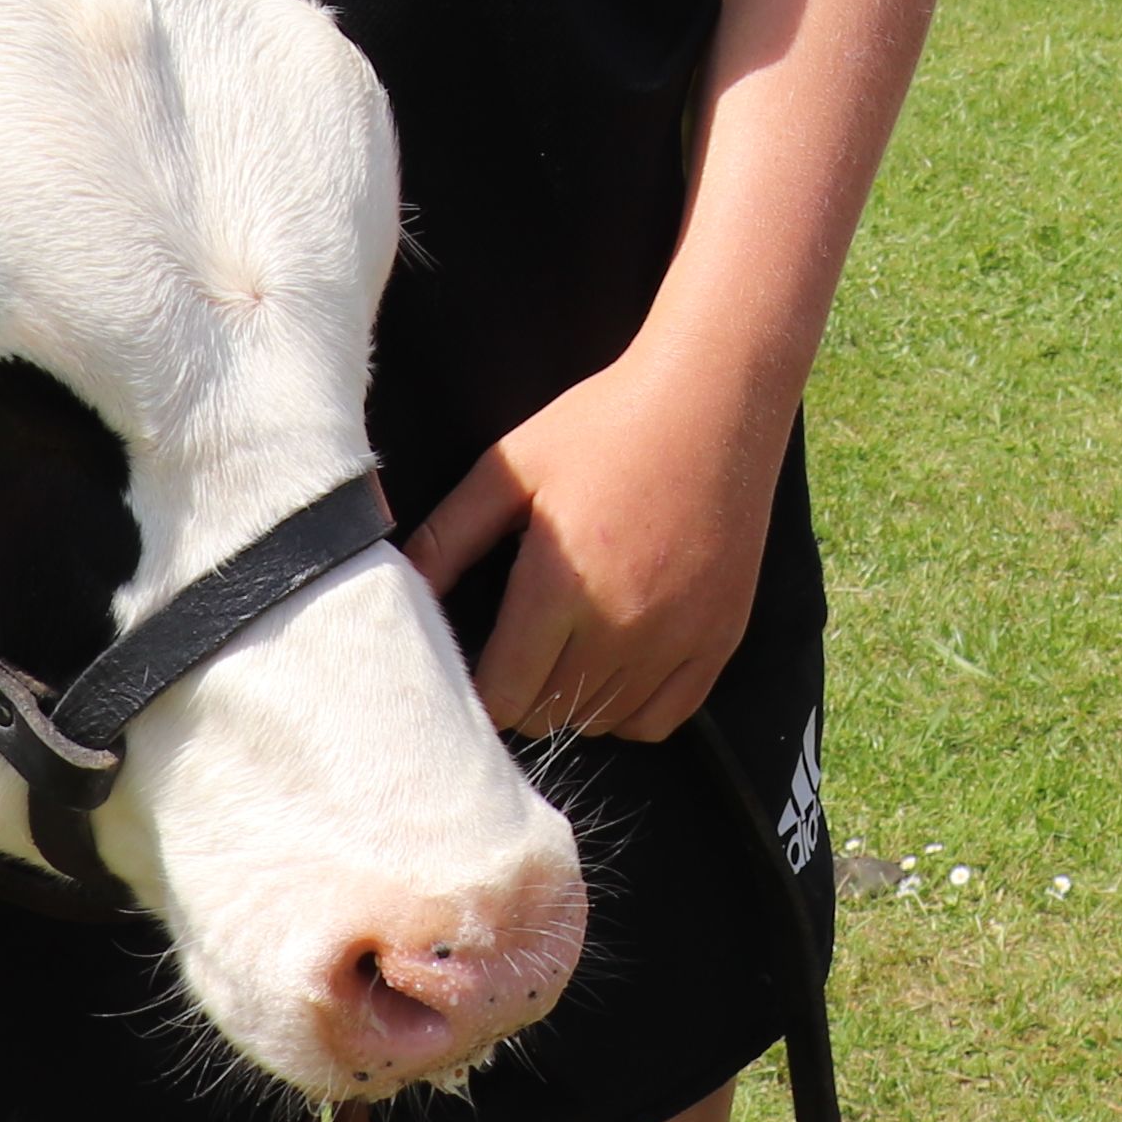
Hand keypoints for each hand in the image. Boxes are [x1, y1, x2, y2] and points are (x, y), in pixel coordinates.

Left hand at [395, 344, 787, 742]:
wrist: (714, 400)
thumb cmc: (605, 426)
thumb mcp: (510, 470)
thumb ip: (447, 538)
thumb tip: (401, 593)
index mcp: (560, 587)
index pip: (503, 696)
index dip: (478, 688)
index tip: (477, 661)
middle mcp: (623, 626)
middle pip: (549, 715)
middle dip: (521, 692)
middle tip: (518, 648)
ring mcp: (679, 638)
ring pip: (602, 721)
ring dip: (572, 700)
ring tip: (565, 650)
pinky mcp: (720, 637)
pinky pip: (661, 719)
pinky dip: (630, 710)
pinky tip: (615, 666)